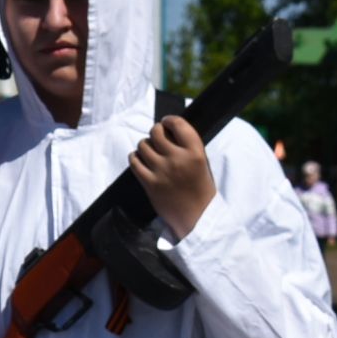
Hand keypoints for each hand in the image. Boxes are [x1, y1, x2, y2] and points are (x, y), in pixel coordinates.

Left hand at [130, 115, 215, 239]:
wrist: (197, 217)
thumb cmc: (200, 188)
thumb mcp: (202, 163)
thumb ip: (187, 147)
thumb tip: (168, 130)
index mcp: (195, 152)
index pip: (178, 124)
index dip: (168, 120)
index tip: (166, 122)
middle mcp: (178, 159)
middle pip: (156, 132)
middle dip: (155, 131)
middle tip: (157, 138)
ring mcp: (162, 171)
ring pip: (143, 145)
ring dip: (145, 145)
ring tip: (150, 151)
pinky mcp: (149, 183)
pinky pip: (134, 161)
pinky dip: (135, 157)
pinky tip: (141, 160)